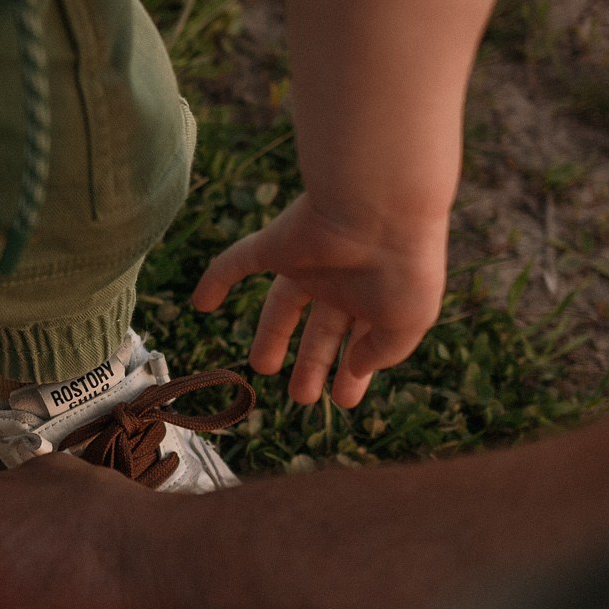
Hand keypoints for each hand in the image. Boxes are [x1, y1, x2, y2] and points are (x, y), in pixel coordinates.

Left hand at [191, 193, 446, 407]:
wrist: (380, 208)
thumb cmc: (404, 268)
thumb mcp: (408, 323)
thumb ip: (383, 352)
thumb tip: (357, 369)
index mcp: (379, 299)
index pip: (360, 342)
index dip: (352, 373)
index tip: (344, 400)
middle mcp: (344, 281)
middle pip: (321, 328)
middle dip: (313, 363)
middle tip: (301, 398)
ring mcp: (309, 263)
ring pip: (282, 304)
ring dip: (270, 336)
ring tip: (262, 369)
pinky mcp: (277, 244)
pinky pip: (237, 262)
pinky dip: (216, 280)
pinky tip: (200, 304)